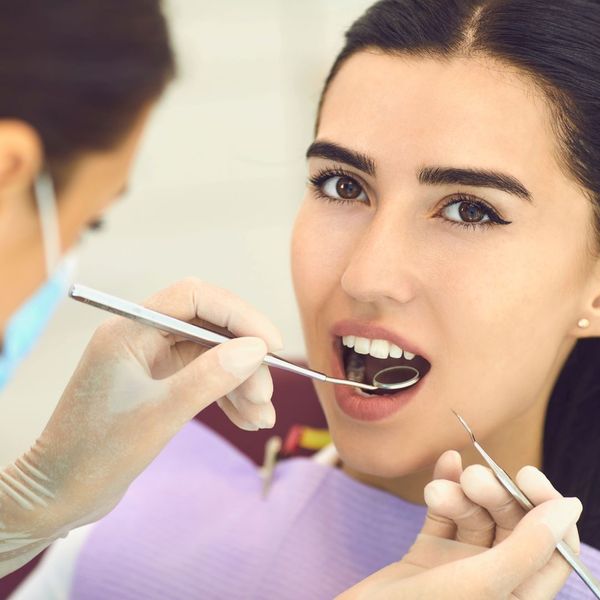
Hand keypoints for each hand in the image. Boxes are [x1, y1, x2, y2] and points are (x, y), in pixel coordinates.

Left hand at [0, 277, 281, 574]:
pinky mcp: (159, 383)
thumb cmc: (98, 453)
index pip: (195, 298)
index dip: (239, 314)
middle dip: (243, 359)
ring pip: (211, 355)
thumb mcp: (160, 414)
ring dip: (240, 382)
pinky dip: (227, 395)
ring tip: (261, 417)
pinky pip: (203, 377)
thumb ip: (210, 377)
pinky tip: (247, 419)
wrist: (62, 494)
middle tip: (265, 395)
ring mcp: (151, 360)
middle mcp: (142, 336)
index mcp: (130, 329)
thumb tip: (256, 349)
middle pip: (209, 328)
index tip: (272, 344)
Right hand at [338, 452, 582, 598]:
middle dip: (495, 496)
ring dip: (462, 494)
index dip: (546, 509)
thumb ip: (528, 547)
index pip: (554, 549)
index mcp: (517, 599)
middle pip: (512, 525)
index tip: (524, 475)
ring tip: (437, 489)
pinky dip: (445, 487)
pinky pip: (445, 513)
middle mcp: (495, 582)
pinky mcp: (429, 554)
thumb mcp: (481, 583)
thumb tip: (570, 506)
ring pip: (476, 516)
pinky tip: (444, 464)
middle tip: (474, 479)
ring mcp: (460, 568)